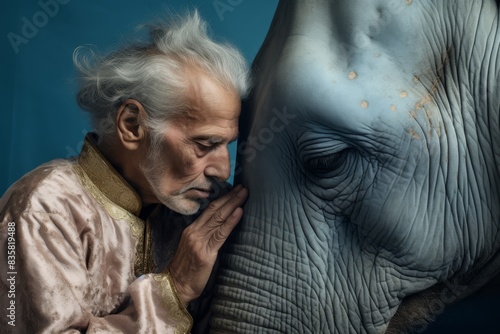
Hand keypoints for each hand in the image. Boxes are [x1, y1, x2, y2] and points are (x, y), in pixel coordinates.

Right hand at [167, 184, 247, 306]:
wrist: (175, 286)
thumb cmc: (187, 269)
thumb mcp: (193, 247)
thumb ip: (205, 235)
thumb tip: (222, 225)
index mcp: (191, 229)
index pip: (209, 209)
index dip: (223, 198)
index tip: (235, 189)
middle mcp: (194, 232)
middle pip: (215, 210)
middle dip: (230, 197)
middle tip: (244, 187)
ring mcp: (199, 241)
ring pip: (219, 218)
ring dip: (233, 204)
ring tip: (245, 194)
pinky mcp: (206, 252)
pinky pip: (221, 234)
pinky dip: (231, 221)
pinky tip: (239, 212)